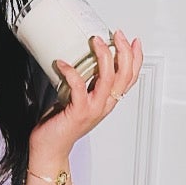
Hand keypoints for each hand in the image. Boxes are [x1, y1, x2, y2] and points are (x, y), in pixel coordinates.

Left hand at [31, 29, 142, 153]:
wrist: (50, 150)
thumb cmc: (60, 126)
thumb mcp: (78, 100)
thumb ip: (84, 84)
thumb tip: (78, 61)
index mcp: (106, 101)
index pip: (130, 79)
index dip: (135, 59)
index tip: (132, 41)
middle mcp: (104, 105)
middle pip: (125, 76)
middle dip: (124, 51)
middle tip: (117, 35)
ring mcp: (93, 109)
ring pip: (108, 79)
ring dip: (104, 56)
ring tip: (96, 41)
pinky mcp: (78, 112)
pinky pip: (79, 87)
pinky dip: (71, 72)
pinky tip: (62, 63)